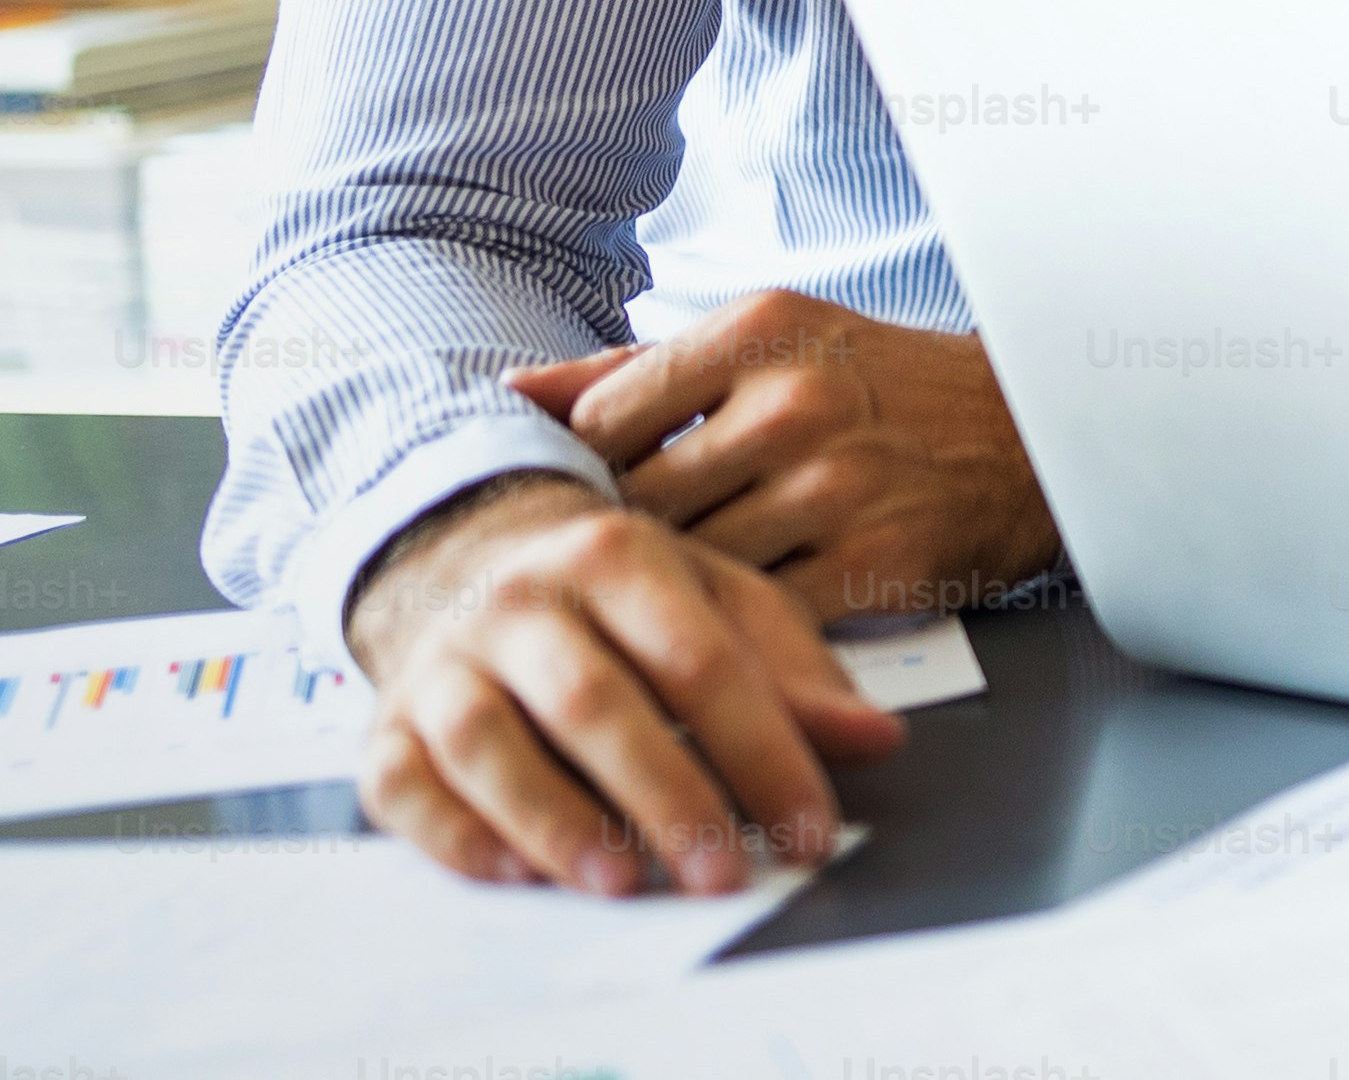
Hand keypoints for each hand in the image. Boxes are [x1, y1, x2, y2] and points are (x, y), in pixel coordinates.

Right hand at [344, 471, 904, 894]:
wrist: (465, 554)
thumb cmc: (617, 594)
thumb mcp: (715, 600)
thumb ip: (793, 672)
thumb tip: (878, 740)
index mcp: (618, 556)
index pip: (702, 662)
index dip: (763, 751)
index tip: (809, 830)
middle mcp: (523, 604)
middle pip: (596, 703)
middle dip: (666, 795)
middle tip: (722, 871)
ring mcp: (444, 664)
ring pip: (491, 745)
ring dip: (557, 823)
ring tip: (622, 880)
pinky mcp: (385, 725)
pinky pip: (406, 788)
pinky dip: (459, 837)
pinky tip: (519, 874)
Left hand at [511, 290, 1058, 623]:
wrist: (1031, 433)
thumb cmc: (879, 387)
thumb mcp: (772, 341)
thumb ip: (636, 369)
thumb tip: (507, 395)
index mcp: (759, 331)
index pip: (602, 421)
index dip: (591, 474)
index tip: (606, 495)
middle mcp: (795, 402)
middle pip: (639, 503)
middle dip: (632, 541)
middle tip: (630, 563)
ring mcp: (835, 487)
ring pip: (691, 567)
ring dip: (680, 591)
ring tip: (684, 593)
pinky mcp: (871, 566)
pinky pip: (758, 618)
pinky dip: (739, 629)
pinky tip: (740, 620)